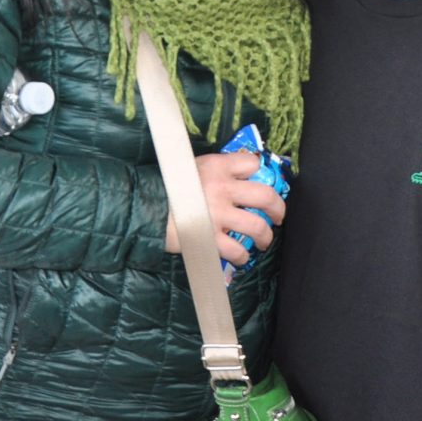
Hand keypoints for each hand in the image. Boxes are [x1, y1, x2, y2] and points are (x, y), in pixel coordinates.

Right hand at [164, 150, 286, 264]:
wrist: (143, 207)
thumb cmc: (168, 186)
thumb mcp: (192, 167)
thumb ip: (216, 171)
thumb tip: (239, 177)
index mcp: (218, 166)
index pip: (252, 163)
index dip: (261, 173)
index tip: (261, 184)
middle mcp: (222, 188)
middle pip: (265, 196)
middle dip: (278, 208)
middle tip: (278, 216)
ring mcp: (218, 215)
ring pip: (257, 226)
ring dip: (265, 236)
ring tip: (263, 241)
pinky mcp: (210, 238)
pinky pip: (237, 251)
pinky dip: (243, 257)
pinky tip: (241, 257)